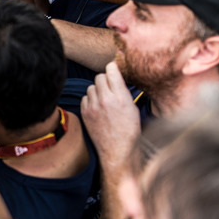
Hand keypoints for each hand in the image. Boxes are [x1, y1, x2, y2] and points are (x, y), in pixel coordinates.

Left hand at [80, 61, 140, 176]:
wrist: (118, 149)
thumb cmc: (129, 130)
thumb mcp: (133, 107)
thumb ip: (124, 91)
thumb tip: (116, 77)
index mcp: (121, 96)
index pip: (111, 70)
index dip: (112, 69)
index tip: (113, 70)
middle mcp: (106, 99)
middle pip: (99, 76)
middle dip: (105, 80)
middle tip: (110, 88)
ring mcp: (93, 106)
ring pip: (91, 87)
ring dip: (97, 90)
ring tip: (104, 99)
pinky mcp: (85, 113)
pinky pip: (85, 98)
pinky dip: (90, 100)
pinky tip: (97, 107)